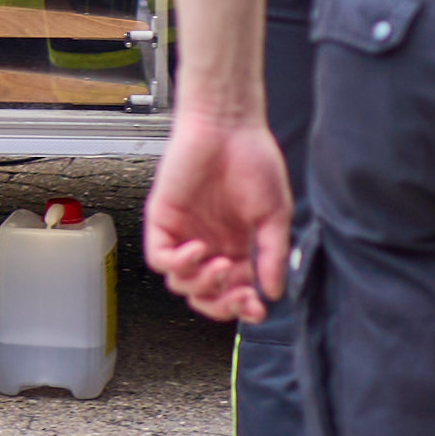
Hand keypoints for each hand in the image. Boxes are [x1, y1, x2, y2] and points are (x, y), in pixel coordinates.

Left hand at [146, 99, 295, 322]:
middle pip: (204, 295)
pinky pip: (159, 258)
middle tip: (240, 296)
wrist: (228, 126)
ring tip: (222, 264)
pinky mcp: (162, 220)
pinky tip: (198, 248)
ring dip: (203, 283)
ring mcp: (183, 233)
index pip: (234, 290)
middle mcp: (208, 243)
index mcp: (236, 245)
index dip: (243, 307)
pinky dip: (178, 263)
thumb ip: (272, 254)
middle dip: (222, 304)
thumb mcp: (274, 214)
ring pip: (181, 283)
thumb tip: (273, 292)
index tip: (257, 309)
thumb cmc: (253, 160)